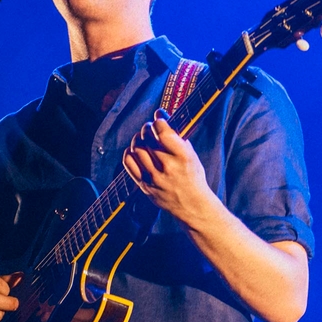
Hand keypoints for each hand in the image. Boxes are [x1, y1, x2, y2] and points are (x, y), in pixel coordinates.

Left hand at [121, 110, 216, 226]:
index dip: (158, 121)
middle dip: (147, 128)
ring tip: (144, 139)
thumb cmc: (192, 177)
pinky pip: (128, 161)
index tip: (159, 119)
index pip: (163, 131)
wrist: (192, 206)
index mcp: (183, 157)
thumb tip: (160, 115)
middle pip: (147, 137)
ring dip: (139, 139)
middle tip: (150, 128)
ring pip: (137, 148)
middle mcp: (167, 167)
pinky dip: (130, 152)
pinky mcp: (144, 185)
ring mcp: (154, 177)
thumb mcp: (191, 155)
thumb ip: (177, 137)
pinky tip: (137, 151)